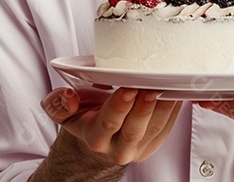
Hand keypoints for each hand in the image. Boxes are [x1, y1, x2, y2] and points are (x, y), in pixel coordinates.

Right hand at [40, 87, 181, 166]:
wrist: (98, 140)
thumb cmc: (85, 118)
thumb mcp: (64, 111)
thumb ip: (58, 103)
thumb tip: (69, 97)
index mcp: (95, 137)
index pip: (109, 122)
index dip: (120, 106)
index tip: (128, 87)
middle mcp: (118, 147)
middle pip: (135, 128)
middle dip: (144, 106)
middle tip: (151, 84)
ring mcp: (139, 148)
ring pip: (156, 127)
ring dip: (164, 105)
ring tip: (168, 84)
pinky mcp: (155, 143)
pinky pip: (168, 125)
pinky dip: (173, 107)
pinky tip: (175, 90)